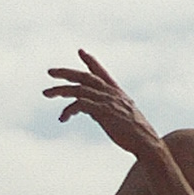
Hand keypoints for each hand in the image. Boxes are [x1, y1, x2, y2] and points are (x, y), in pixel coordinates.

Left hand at [44, 50, 164, 160]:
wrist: (147, 142)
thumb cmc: (134, 134)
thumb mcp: (119, 117)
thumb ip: (101, 109)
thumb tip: (86, 109)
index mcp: (117, 92)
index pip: (101, 72)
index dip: (91, 61)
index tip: (81, 51)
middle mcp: (111, 93)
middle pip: (84, 76)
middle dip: (66, 72)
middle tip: (50, 72)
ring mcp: (107, 101)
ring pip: (78, 89)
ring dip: (60, 91)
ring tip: (46, 93)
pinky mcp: (103, 111)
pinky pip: (80, 104)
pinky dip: (69, 110)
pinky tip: (62, 118)